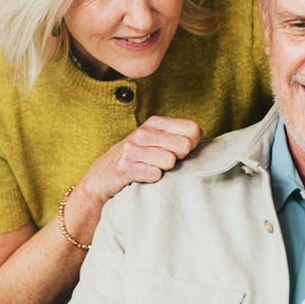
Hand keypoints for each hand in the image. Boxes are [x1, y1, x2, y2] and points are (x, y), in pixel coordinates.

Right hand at [80, 116, 203, 203]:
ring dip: (164, 170)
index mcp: (155, 123)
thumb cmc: (137, 159)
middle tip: (164, 163)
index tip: (182, 152)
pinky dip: (152, 179)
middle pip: (184, 146)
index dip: (193, 144)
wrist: (102, 177)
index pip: (192, 129)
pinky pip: (154, 174)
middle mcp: (143, 133)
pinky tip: (142, 177)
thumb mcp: (156, 141)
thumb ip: (179, 135)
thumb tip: (202, 132)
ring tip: (151, 169)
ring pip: (170, 161)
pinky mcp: (125, 167)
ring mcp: (133, 149)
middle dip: (179, 159)